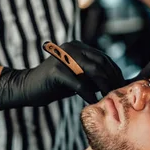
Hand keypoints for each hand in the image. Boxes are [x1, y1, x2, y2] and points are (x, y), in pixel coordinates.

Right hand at [0, 40, 124, 109]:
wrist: (27, 87)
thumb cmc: (55, 85)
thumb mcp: (78, 77)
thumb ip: (93, 76)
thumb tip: (117, 83)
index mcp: (78, 46)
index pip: (103, 58)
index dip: (115, 72)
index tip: (122, 86)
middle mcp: (72, 47)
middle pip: (101, 63)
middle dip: (112, 79)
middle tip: (118, 94)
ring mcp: (63, 57)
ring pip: (93, 71)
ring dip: (104, 86)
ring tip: (109, 98)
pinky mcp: (56, 71)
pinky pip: (79, 84)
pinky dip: (88, 94)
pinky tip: (93, 102)